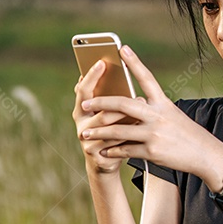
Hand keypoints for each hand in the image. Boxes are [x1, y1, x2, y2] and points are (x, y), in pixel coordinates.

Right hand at [73, 59, 135, 174]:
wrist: (108, 161)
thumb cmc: (114, 131)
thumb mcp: (114, 114)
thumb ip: (115, 98)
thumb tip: (127, 72)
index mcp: (82, 108)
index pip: (84, 89)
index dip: (91, 76)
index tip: (101, 62)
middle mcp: (80, 121)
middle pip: (91, 103)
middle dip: (107, 91)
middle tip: (122, 84)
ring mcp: (86, 138)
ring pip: (105, 121)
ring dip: (122, 110)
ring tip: (140, 99)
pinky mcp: (95, 152)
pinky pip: (114, 139)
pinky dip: (129, 129)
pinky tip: (141, 123)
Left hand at [75, 45, 222, 184]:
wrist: (206, 154)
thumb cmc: (187, 134)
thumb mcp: (173, 115)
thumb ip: (152, 109)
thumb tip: (130, 104)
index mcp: (163, 104)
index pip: (147, 78)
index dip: (134, 63)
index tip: (122, 48)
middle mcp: (158, 116)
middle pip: (123, 104)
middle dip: (101, 103)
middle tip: (85, 103)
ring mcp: (154, 134)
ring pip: (118, 130)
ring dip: (99, 132)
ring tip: (86, 133)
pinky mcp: (152, 151)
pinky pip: (125, 149)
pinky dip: (112, 150)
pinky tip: (104, 150)